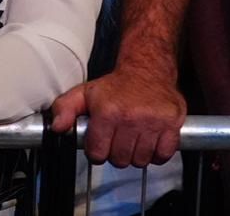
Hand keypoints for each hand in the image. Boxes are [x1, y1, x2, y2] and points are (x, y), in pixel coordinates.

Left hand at [51, 63, 185, 167]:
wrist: (148, 68)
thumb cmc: (116, 85)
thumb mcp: (85, 93)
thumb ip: (65, 108)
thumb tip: (57, 127)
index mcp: (108, 111)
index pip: (98, 154)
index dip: (98, 150)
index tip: (102, 141)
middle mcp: (131, 118)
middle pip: (120, 160)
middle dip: (117, 153)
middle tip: (119, 137)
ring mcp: (153, 122)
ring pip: (140, 160)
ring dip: (136, 154)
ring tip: (134, 137)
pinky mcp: (172, 124)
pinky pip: (163, 156)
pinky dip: (157, 153)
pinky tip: (150, 140)